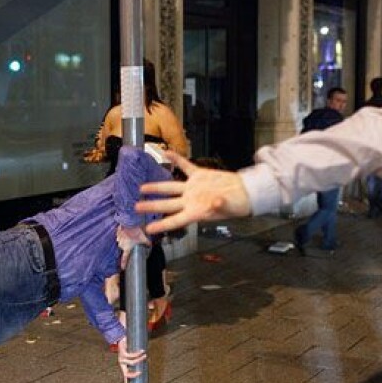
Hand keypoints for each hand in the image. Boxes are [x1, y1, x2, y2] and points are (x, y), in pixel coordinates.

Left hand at [115, 336, 145, 382]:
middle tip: (140, 372)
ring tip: (145, 355)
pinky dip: (138, 354)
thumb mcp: (131, 354)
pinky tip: (142, 351)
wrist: (120, 336)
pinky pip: (131, 355)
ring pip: (132, 363)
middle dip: (133, 375)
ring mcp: (121, 358)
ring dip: (139, 359)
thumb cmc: (127, 346)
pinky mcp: (122, 353)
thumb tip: (146, 362)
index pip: (125, 376)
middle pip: (126, 374)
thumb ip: (136, 359)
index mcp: (123, 365)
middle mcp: (121, 363)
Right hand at [116, 224, 149, 269]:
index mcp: (127, 248)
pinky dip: (122, 235)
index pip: (124, 258)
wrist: (129, 222)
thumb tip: (150, 245)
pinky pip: (119, 236)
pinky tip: (126, 232)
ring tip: (129, 237)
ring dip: (124, 240)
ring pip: (121, 242)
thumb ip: (147, 243)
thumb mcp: (143, 238)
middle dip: (126, 247)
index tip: (122, 268)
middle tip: (130, 244)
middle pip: (123, 249)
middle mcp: (121, 245)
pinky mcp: (117, 233)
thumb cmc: (135, 231)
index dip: (123, 264)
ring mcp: (118, 239)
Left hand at [135, 151, 251, 233]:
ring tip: (142, 188)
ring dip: (156, 187)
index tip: (148, 229)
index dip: (162, 225)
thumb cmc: (237, 204)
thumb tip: (214, 202)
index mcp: (196, 212)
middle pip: (167, 204)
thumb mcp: (228, 207)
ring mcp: (193, 188)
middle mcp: (190, 201)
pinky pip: (185, 167)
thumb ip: (219, 205)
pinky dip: (176, 159)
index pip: (175, 220)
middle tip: (136, 207)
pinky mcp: (199, 176)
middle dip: (151, 206)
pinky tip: (165, 152)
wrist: (245, 192)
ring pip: (171, 187)